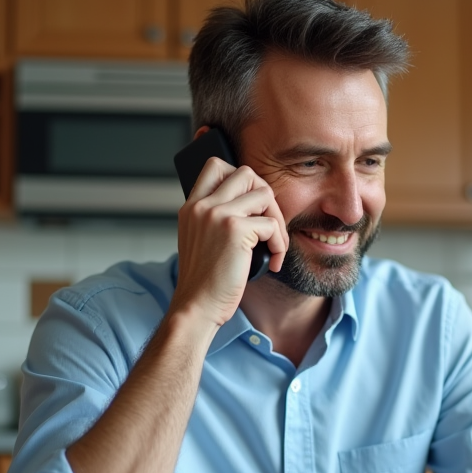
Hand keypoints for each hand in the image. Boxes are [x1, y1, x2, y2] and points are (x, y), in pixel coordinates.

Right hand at [172, 157, 287, 326]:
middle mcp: (202, 205)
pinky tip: (273, 262)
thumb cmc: (204, 282)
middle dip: (265, 197)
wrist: (196, 307)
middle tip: (268, 225)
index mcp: (191, 207)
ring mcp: (217, 214)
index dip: (241, 179)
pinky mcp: (235, 230)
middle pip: (246, 173)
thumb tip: (253, 206)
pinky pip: (272, 224)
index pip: (216, 166)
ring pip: (264, 193)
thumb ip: (216, 220)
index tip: (251, 205)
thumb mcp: (201, 241)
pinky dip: (280, 244)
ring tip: (274, 245)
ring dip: (278, 220)